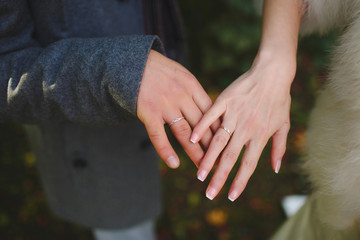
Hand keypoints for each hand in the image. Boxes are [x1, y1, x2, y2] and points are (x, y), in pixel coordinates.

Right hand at [137, 50, 218, 167]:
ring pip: (185, 133)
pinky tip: (174, 164)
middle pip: (202, 126)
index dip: (220, 130)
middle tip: (220, 162)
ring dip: (195, 152)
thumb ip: (193, 92)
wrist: (133, 62)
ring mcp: (165, 105)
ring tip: (203, 168)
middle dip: (213, 146)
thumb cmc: (158, 69)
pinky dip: (166, 151)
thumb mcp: (181, 75)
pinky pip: (158, 135)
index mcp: (192, 86)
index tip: (228, 144)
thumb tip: (209, 110)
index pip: (211, 112)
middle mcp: (181, 96)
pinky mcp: (149, 112)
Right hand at [190, 54, 293, 200]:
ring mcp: (234, 114)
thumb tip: (275, 169)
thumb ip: (279, 148)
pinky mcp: (225, 100)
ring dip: (209, 159)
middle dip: (220, 177)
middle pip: (231, 158)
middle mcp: (246, 128)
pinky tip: (192, 139)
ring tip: (200, 174)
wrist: (272, 72)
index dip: (240, 182)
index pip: (249, 164)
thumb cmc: (279, 99)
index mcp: (260, 135)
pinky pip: (211, 116)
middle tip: (209, 193)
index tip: (231, 197)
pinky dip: (202, 127)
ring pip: (219, 140)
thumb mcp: (284, 124)